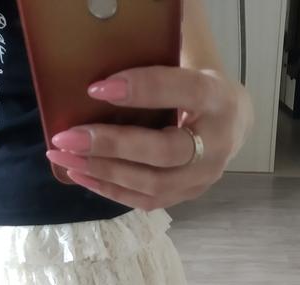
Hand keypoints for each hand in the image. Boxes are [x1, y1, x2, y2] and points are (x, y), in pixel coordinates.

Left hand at [46, 66, 252, 210]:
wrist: (232, 125)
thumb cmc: (198, 92)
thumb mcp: (187, 68)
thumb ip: (156, 70)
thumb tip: (98, 68)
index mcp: (217, 99)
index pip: (182, 91)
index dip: (141, 90)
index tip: (96, 89)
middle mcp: (216, 144)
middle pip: (164, 151)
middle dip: (112, 146)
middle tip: (68, 138)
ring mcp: (203, 177)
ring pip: (153, 183)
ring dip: (104, 172)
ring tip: (66, 159)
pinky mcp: (188, 195)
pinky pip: (147, 200)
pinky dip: (110, 190)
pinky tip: (81, 176)